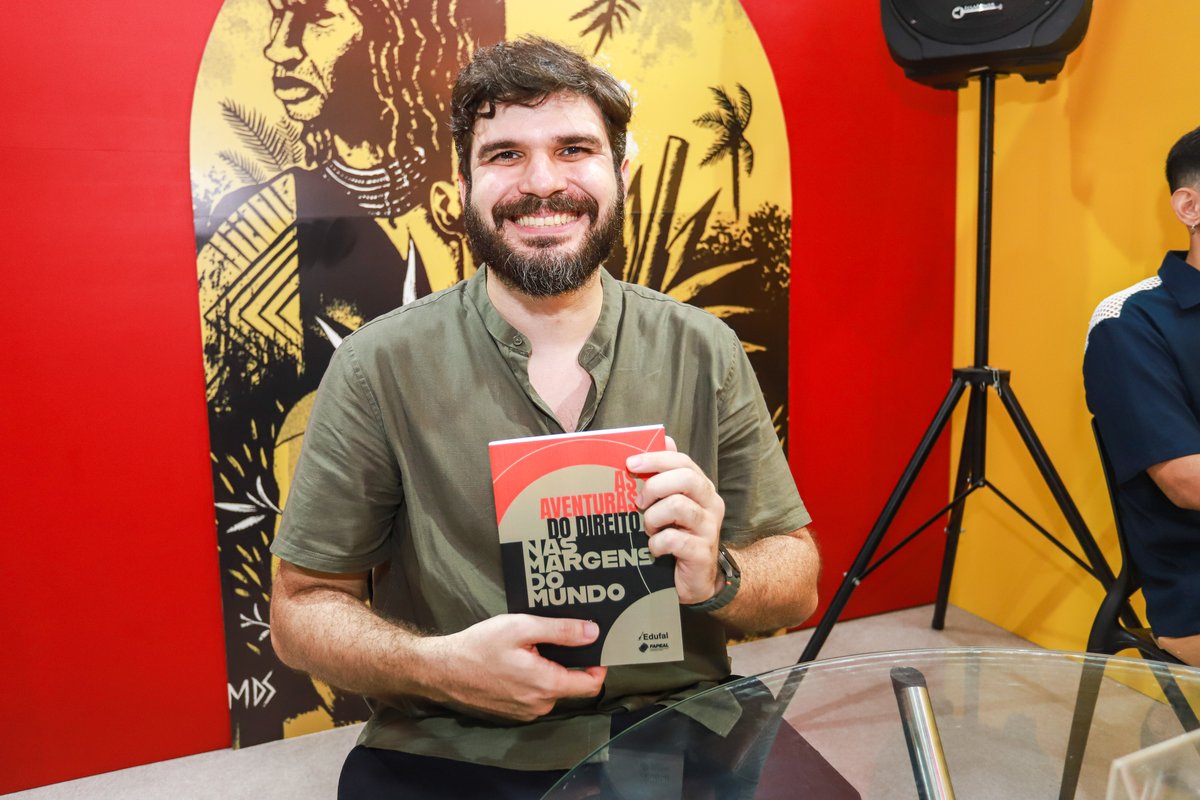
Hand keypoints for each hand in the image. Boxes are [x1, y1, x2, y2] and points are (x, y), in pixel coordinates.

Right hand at [431, 614, 606, 720]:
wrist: (442, 670)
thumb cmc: (479, 647)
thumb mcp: (522, 628)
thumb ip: (561, 631)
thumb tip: (592, 633)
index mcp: (546, 685)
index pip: (590, 684)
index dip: (597, 666)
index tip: (594, 648)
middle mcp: (539, 705)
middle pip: (569, 684)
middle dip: (564, 662)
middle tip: (546, 639)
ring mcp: (524, 712)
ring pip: (550, 689)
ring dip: (545, 670)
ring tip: (524, 649)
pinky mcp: (512, 712)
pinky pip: (533, 695)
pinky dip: (531, 679)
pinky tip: (512, 663)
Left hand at [627, 437, 725, 604]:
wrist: (699, 580)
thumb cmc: (681, 537)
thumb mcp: (673, 504)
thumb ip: (668, 475)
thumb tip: (665, 439)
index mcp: (702, 489)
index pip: (684, 462)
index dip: (656, 459)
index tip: (630, 464)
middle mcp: (711, 504)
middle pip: (686, 479)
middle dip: (655, 487)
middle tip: (639, 502)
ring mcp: (709, 529)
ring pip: (678, 507)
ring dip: (653, 519)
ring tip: (649, 530)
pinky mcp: (702, 552)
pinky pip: (674, 540)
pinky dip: (657, 544)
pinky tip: (655, 549)